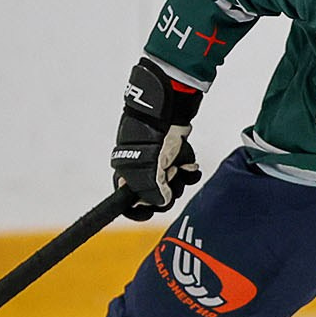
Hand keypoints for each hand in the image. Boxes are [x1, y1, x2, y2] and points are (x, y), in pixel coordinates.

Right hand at [111, 58, 202, 218]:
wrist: (166, 107)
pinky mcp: (175, 154)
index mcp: (125, 175)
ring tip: (180, 167)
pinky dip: (189, 170)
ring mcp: (159, 163)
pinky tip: (189, 164)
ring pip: (173, 186)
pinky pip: (184, 172)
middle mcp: (141, 171)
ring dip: (180, 179)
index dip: (140, 209)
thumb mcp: (145, 168)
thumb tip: (161, 202)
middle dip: (167, 190)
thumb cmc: (148, 134)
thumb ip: (150, 191)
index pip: (129, 202)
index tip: (151, 208)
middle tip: (170, 177)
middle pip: (156, 197)